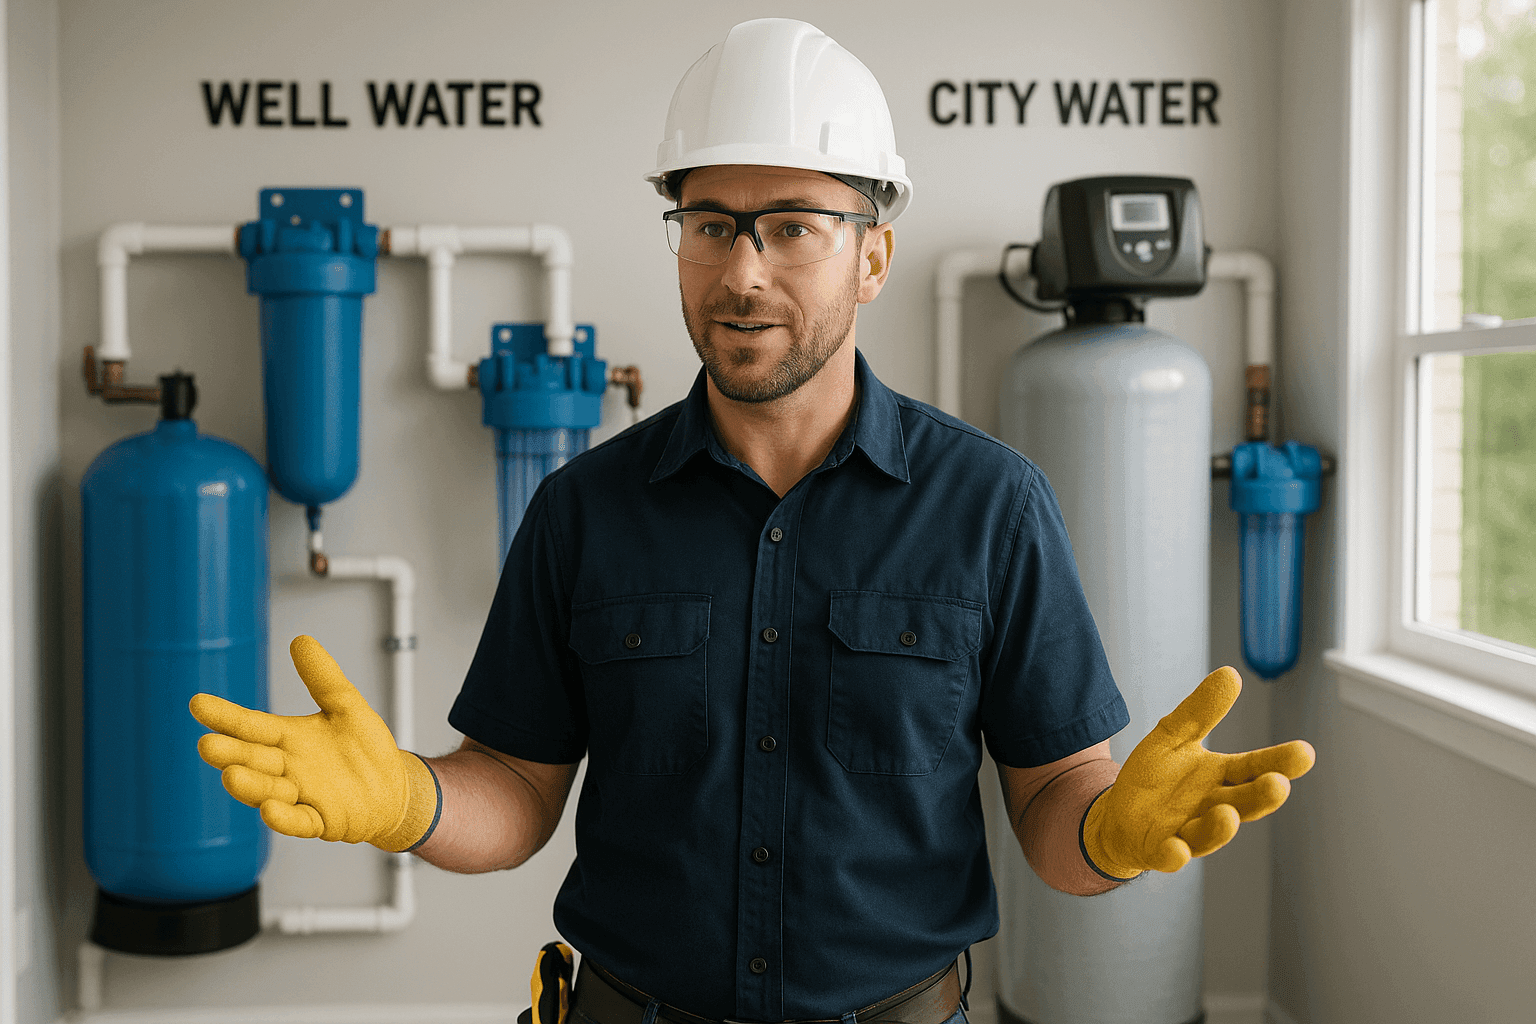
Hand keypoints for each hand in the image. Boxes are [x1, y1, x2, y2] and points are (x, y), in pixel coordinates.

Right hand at [190, 635, 438, 851]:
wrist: (393, 788)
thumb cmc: (364, 749)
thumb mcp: (347, 706)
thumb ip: (323, 678)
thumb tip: (300, 639)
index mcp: (288, 738)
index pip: (251, 725)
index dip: (225, 716)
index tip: (197, 703)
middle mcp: (287, 768)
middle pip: (252, 759)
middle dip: (230, 754)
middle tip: (207, 746)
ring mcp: (301, 796)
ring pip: (267, 791)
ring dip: (251, 786)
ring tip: (231, 776)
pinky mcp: (320, 821)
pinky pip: (299, 821)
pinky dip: (284, 818)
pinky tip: (271, 810)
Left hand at [1081, 666, 1314, 879]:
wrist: (1119, 816)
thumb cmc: (1156, 778)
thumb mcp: (1173, 736)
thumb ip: (1200, 712)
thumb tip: (1231, 673)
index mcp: (1220, 776)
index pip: (1254, 767)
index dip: (1279, 762)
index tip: (1305, 752)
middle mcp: (1212, 806)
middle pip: (1243, 802)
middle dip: (1261, 795)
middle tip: (1278, 784)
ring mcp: (1187, 831)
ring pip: (1209, 832)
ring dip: (1220, 826)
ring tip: (1228, 813)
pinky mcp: (1160, 850)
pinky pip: (1170, 855)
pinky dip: (1175, 854)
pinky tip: (1178, 849)